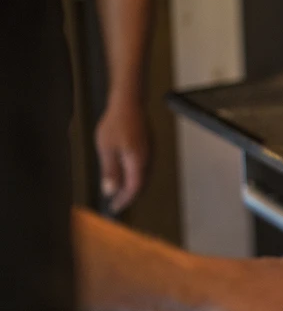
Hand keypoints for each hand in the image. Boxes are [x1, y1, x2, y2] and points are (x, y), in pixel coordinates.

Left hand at [95, 97, 148, 212]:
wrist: (129, 102)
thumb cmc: (117, 121)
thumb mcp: (106, 149)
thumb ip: (110, 171)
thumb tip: (110, 189)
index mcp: (137, 162)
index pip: (133, 188)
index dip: (124, 200)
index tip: (114, 207)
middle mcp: (146, 159)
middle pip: (140, 184)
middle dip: (128, 195)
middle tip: (116, 202)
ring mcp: (149, 152)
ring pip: (142, 176)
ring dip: (131, 185)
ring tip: (119, 190)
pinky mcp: (147, 146)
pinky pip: (142, 166)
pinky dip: (134, 174)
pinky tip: (125, 173)